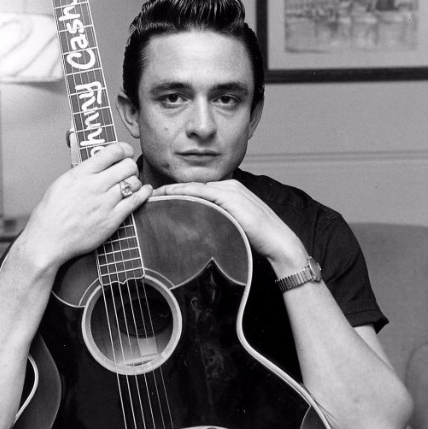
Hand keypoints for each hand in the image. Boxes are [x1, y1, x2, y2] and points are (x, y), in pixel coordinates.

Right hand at [18, 142, 151, 271]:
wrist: (48, 239)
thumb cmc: (51, 213)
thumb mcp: (63, 182)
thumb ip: (83, 171)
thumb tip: (98, 161)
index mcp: (81, 173)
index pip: (113, 151)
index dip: (124, 149)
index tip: (125, 152)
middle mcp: (95, 185)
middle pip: (128, 165)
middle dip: (130, 165)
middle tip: (128, 170)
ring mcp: (105, 203)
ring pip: (134, 182)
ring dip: (135, 181)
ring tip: (131, 184)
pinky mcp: (113, 219)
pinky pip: (136, 201)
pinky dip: (144, 193)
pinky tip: (144, 191)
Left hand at [153, 180, 306, 273]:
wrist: (278, 242)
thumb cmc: (258, 239)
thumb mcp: (234, 227)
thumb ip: (219, 222)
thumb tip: (200, 232)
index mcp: (231, 191)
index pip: (199, 190)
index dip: (178, 193)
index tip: (159, 198)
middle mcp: (230, 186)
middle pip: (194, 186)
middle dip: (171, 190)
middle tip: (149, 195)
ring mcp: (231, 190)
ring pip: (195, 188)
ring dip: (172, 191)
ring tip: (153, 195)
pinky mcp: (231, 198)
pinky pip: (202, 193)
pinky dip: (183, 192)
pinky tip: (169, 195)